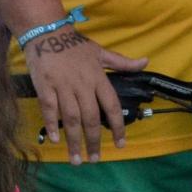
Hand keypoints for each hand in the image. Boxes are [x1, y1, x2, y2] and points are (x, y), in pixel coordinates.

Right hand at [24, 25, 147, 163]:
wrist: (46, 32)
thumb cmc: (73, 44)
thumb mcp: (100, 51)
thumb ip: (122, 62)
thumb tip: (146, 62)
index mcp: (98, 78)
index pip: (111, 106)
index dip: (116, 127)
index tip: (120, 144)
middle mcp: (82, 85)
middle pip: (90, 118)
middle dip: (93, 141)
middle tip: (95, 159)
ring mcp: (63, 87)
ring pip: (71, 118)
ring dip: (74, 140)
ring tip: (76, 158)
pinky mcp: (45, 87)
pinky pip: (50, 109)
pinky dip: (52, 124)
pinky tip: (55, 140)